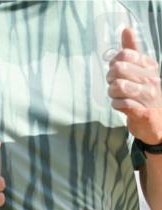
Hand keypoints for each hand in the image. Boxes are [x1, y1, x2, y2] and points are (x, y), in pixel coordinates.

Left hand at [108, 28, 161, 144]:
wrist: (157, 122)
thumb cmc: (144, 93)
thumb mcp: (141, 69)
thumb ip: (132, 50)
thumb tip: (126, 29)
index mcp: (149, 66)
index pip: (125, 54)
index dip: (114, 62)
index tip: (116, 70)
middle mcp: (151, 79)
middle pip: (119, 69)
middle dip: (110, 77)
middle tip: (114, 84)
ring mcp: (148, 96)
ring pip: (118, 86)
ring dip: (112, 92)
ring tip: (117, 95)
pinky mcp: (142, 112)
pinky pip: (121, 104)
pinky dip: (116, 104)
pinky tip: (120, 105)